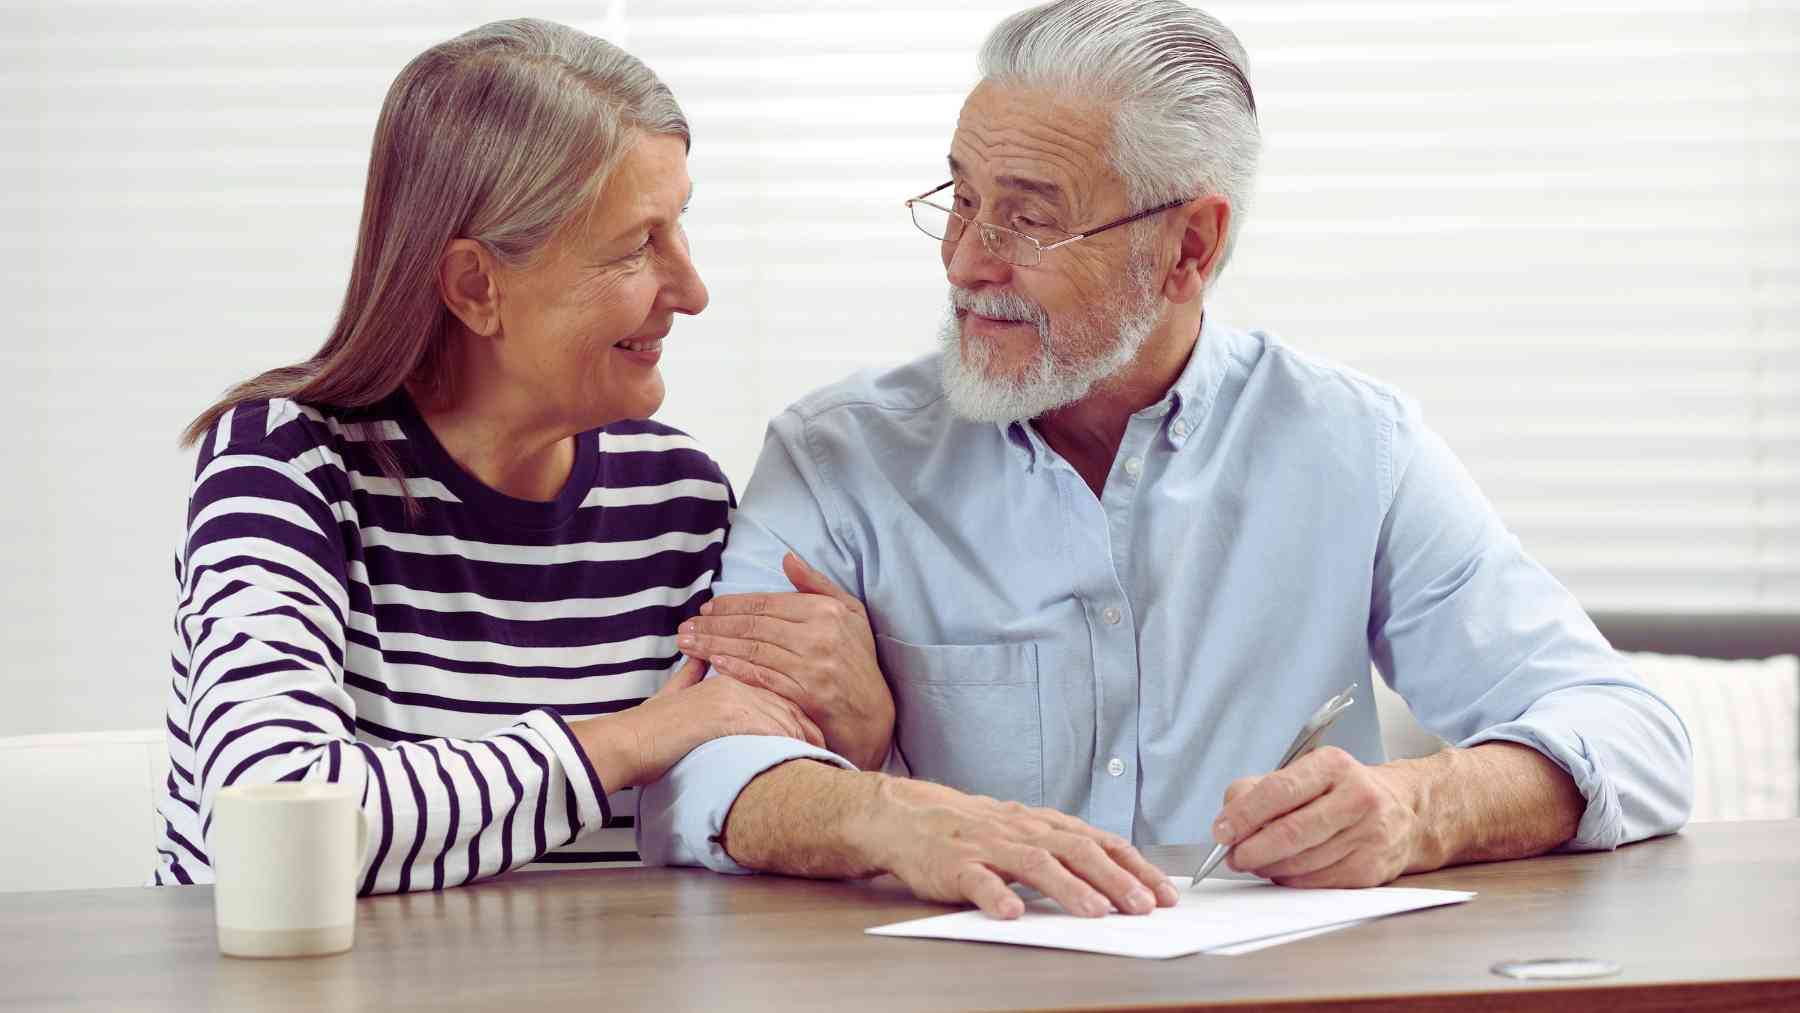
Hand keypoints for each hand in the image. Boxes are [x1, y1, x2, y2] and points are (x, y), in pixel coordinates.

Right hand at [577, 657, 824, 788]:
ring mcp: (734, 695)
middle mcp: (736, 680)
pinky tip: (804, 762)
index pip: (778, 687)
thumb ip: (693, 673)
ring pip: (786, 715)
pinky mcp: (730, 714)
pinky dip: (792, 746)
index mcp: (729, 675)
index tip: (817, 733)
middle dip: (811, 726)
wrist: (630, 742)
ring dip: (807, 739)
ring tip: (823, 761)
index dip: (800, 712)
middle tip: (830, 749)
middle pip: (789, 700)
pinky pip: (773, 729)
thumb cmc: (652, 727)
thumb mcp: (676, 693)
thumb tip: (699, 658)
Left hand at [677, 552, 894, 770]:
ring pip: (752, 650)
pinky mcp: (806, 695)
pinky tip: (713, 665)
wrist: (873, 713)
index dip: (731, 605)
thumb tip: (787, 558)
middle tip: (686, 627)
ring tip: (688, 644)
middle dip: (714, 625)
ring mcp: (812, 666)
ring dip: (714, 646)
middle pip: (753, 626)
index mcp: (825, 611)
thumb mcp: (850, 613)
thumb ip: (817, 585)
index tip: (707, 608)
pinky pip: (762, 677)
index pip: (767, 604)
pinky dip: (735, 669)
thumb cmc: (858, 660)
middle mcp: (819, 635)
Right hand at [857, 778, 1179, 919]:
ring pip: (1036, 864)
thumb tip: (1118, 877)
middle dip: (1116, 879)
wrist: (909, 816)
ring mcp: (989, 846)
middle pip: (1077, 851)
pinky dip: (996, 895)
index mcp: (1044, 825)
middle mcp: (1023, 831)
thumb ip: (1062, 850)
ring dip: (1070, 888)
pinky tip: (1012, 914)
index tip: (1165, 892)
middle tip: (1144, 906)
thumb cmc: (973, 830)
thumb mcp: (1024, 832)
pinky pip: (978, 881)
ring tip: (1096, 911)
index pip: (1100, 843)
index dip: (1135, 867)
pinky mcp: (955, 864)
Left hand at [1213, 746, 1425, 887]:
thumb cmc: (1339, 791)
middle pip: (1291, 832)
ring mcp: (1369, 835)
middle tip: (1232, 856)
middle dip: (1252, 849)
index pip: (1279, 790)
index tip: (1221, 831)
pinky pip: (1317, 882)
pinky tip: (1283, 870)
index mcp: (1333, 765)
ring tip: (1254, 861)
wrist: (1404, 810)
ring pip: (1302, 862)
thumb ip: (1259, 790)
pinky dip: (1291, 880)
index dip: (1244, 814)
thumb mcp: (1304, 773)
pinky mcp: (1371, 868)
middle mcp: (1357, 797)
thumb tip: (1228, 822)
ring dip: (1268, 867)